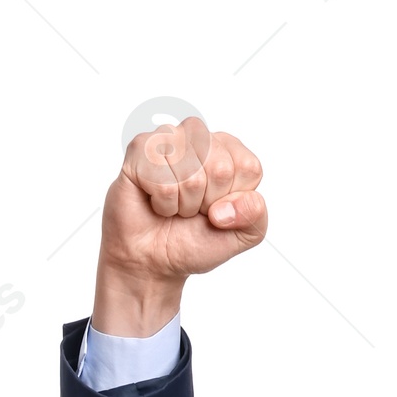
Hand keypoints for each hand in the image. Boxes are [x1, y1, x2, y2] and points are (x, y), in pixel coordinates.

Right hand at [93, 118, 266, 334]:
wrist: (155, 260)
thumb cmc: (194, 241)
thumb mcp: (241, 235)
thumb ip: (256, 215)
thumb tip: (232, 204)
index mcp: (228, 150)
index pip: (248, 167)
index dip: (233, 200)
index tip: (217, 209)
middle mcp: (198, 136)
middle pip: (220, 168)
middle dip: (207, 202)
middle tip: (192, 210)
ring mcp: (168, 138)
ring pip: (191, 174)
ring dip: (183, 204)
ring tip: (175, 206)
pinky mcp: (141, 148)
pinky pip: (163, 181)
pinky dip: (163, 204)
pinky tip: (157, 203)